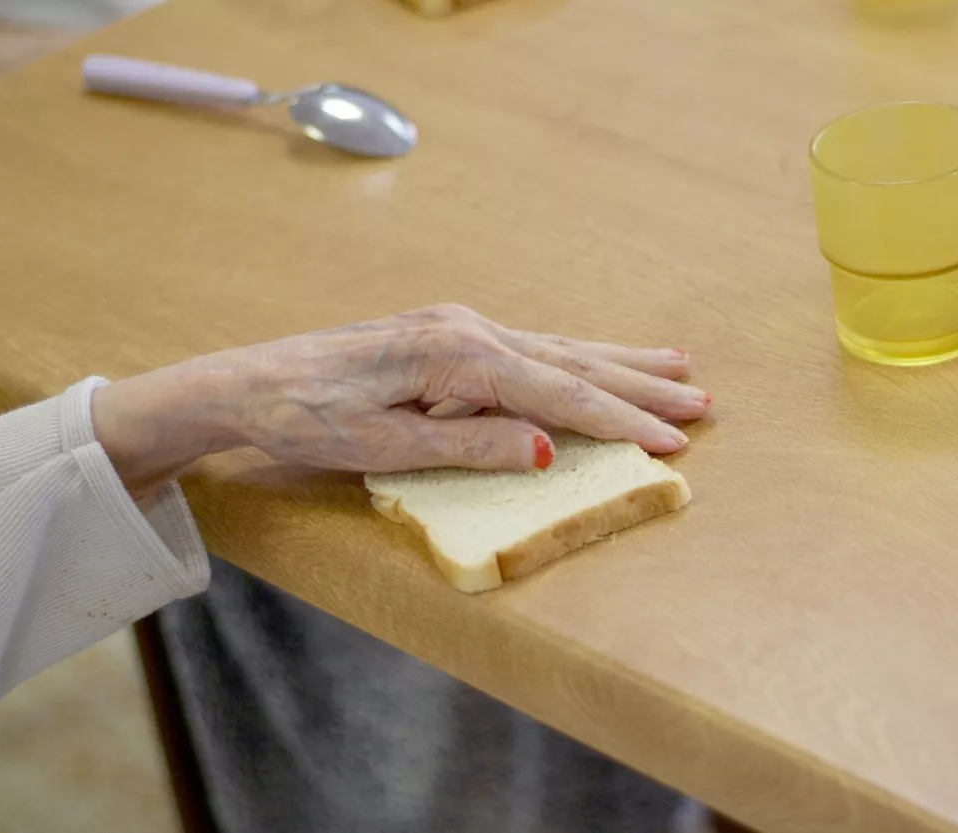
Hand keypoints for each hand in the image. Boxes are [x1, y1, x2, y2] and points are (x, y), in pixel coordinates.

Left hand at [92, 305, 711, 496]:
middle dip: (640, 385)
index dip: (618, 422)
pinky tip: (595, 356)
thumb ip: (468, 443)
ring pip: (558, 345)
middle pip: (572, 360)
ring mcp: (459, 327)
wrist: (253, 383)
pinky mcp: (448, 335)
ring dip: (619, 361)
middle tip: (704, 400)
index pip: (557, 394)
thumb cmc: (309, 417)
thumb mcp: (385, 444)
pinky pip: (531, 345)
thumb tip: (544, 451)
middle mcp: (468, 331)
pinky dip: (574, 354)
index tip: (673, 442)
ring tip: (676, 365)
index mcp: (458, 357)